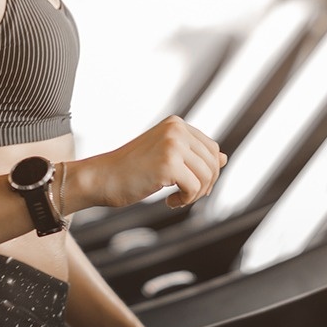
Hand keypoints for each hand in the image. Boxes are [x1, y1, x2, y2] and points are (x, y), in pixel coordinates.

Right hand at [77, 116, 226, 209]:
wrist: (101, 178)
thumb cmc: (131, 170)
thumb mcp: (166, 157)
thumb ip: (193, 155)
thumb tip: (224, 159)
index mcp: (176, 124)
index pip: (211, 148)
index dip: (208, 171)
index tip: (193, 186)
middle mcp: (176, 129)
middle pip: (212, 162)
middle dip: (205, 185)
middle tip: (186, 197)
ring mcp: (173, 144)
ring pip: (207, 176)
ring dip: (195, 194)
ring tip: (177, 199)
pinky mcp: (169, 163)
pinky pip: (195, 188)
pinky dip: (186, 200)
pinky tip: (170, 202)